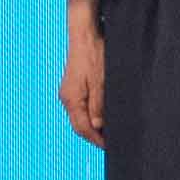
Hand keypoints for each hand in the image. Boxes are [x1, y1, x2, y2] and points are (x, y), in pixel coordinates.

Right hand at [59, 31, 108, 145]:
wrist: (85, 32)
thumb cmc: (93, 54)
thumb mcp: (100, 81)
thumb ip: (98, 105)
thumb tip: (97, 126)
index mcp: (71, 99)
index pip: (82, 129)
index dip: (97, 140)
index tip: (111, 146)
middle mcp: (67, 97)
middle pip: (79, 125)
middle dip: (95, 136)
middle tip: (112, 142)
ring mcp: (69, 92)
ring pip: (81, 116)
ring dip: (94, 125)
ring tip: (110, 130)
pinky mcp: (74, 86)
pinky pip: (82, 106)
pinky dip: (92, 114)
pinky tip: (103, 115)